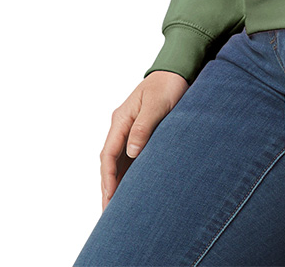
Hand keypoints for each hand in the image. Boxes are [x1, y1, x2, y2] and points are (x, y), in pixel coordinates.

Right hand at [100, 71, 188, 210]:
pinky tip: (130, 189)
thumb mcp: (156, 104)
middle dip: (107, 186)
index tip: (109, 196)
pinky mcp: (140, 133)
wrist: (177, 71)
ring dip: (116, 183)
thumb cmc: (167, 85)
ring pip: (117, 162)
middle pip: (109, 161)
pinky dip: (127, 174)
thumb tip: (132, 151)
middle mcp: (121, 126)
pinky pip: (128, 157)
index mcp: (120, 118)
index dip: (108, 177)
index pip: (108, 153)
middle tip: (107, 212)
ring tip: (115, 208)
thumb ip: (143, 127)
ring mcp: (129, 129)